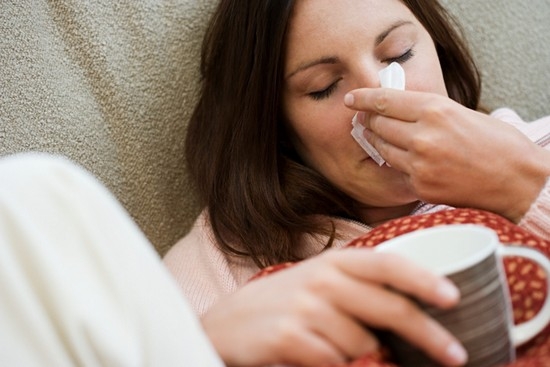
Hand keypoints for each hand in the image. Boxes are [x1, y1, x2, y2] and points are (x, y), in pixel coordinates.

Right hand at [201, 248, 465, 366]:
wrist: (227, 324)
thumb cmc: (283, 303)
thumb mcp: (319, 283)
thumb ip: (359, 289)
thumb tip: (413, 309)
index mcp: (334, 262)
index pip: (388, 264)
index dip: (424, 280)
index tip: (455, 298)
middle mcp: (323, 280)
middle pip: (391, 308)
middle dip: (429, 335)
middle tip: (456, 355)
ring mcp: (305, 308)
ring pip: (364, 344)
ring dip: (363, 356)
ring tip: (334, 348)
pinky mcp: (290, 337)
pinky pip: (335, 362)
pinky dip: (336, 365)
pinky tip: (319, 357)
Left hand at [345, 88, 549, 221]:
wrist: (519, 183)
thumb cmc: (499, 146)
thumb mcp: (463, 114)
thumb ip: (429, 111)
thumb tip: (401, 108)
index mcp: (435, 110)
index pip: (385, 100)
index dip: (364, 98)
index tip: (351, 98)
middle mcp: (423, 136)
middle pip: (378, 124)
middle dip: (371, 121)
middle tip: (368, 119)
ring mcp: (419, 164)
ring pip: (382, 148)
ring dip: (380, 142)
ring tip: (384, 138)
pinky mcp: (420, 186)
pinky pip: (398, 171)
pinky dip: (400, 164)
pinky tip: (411, 160)